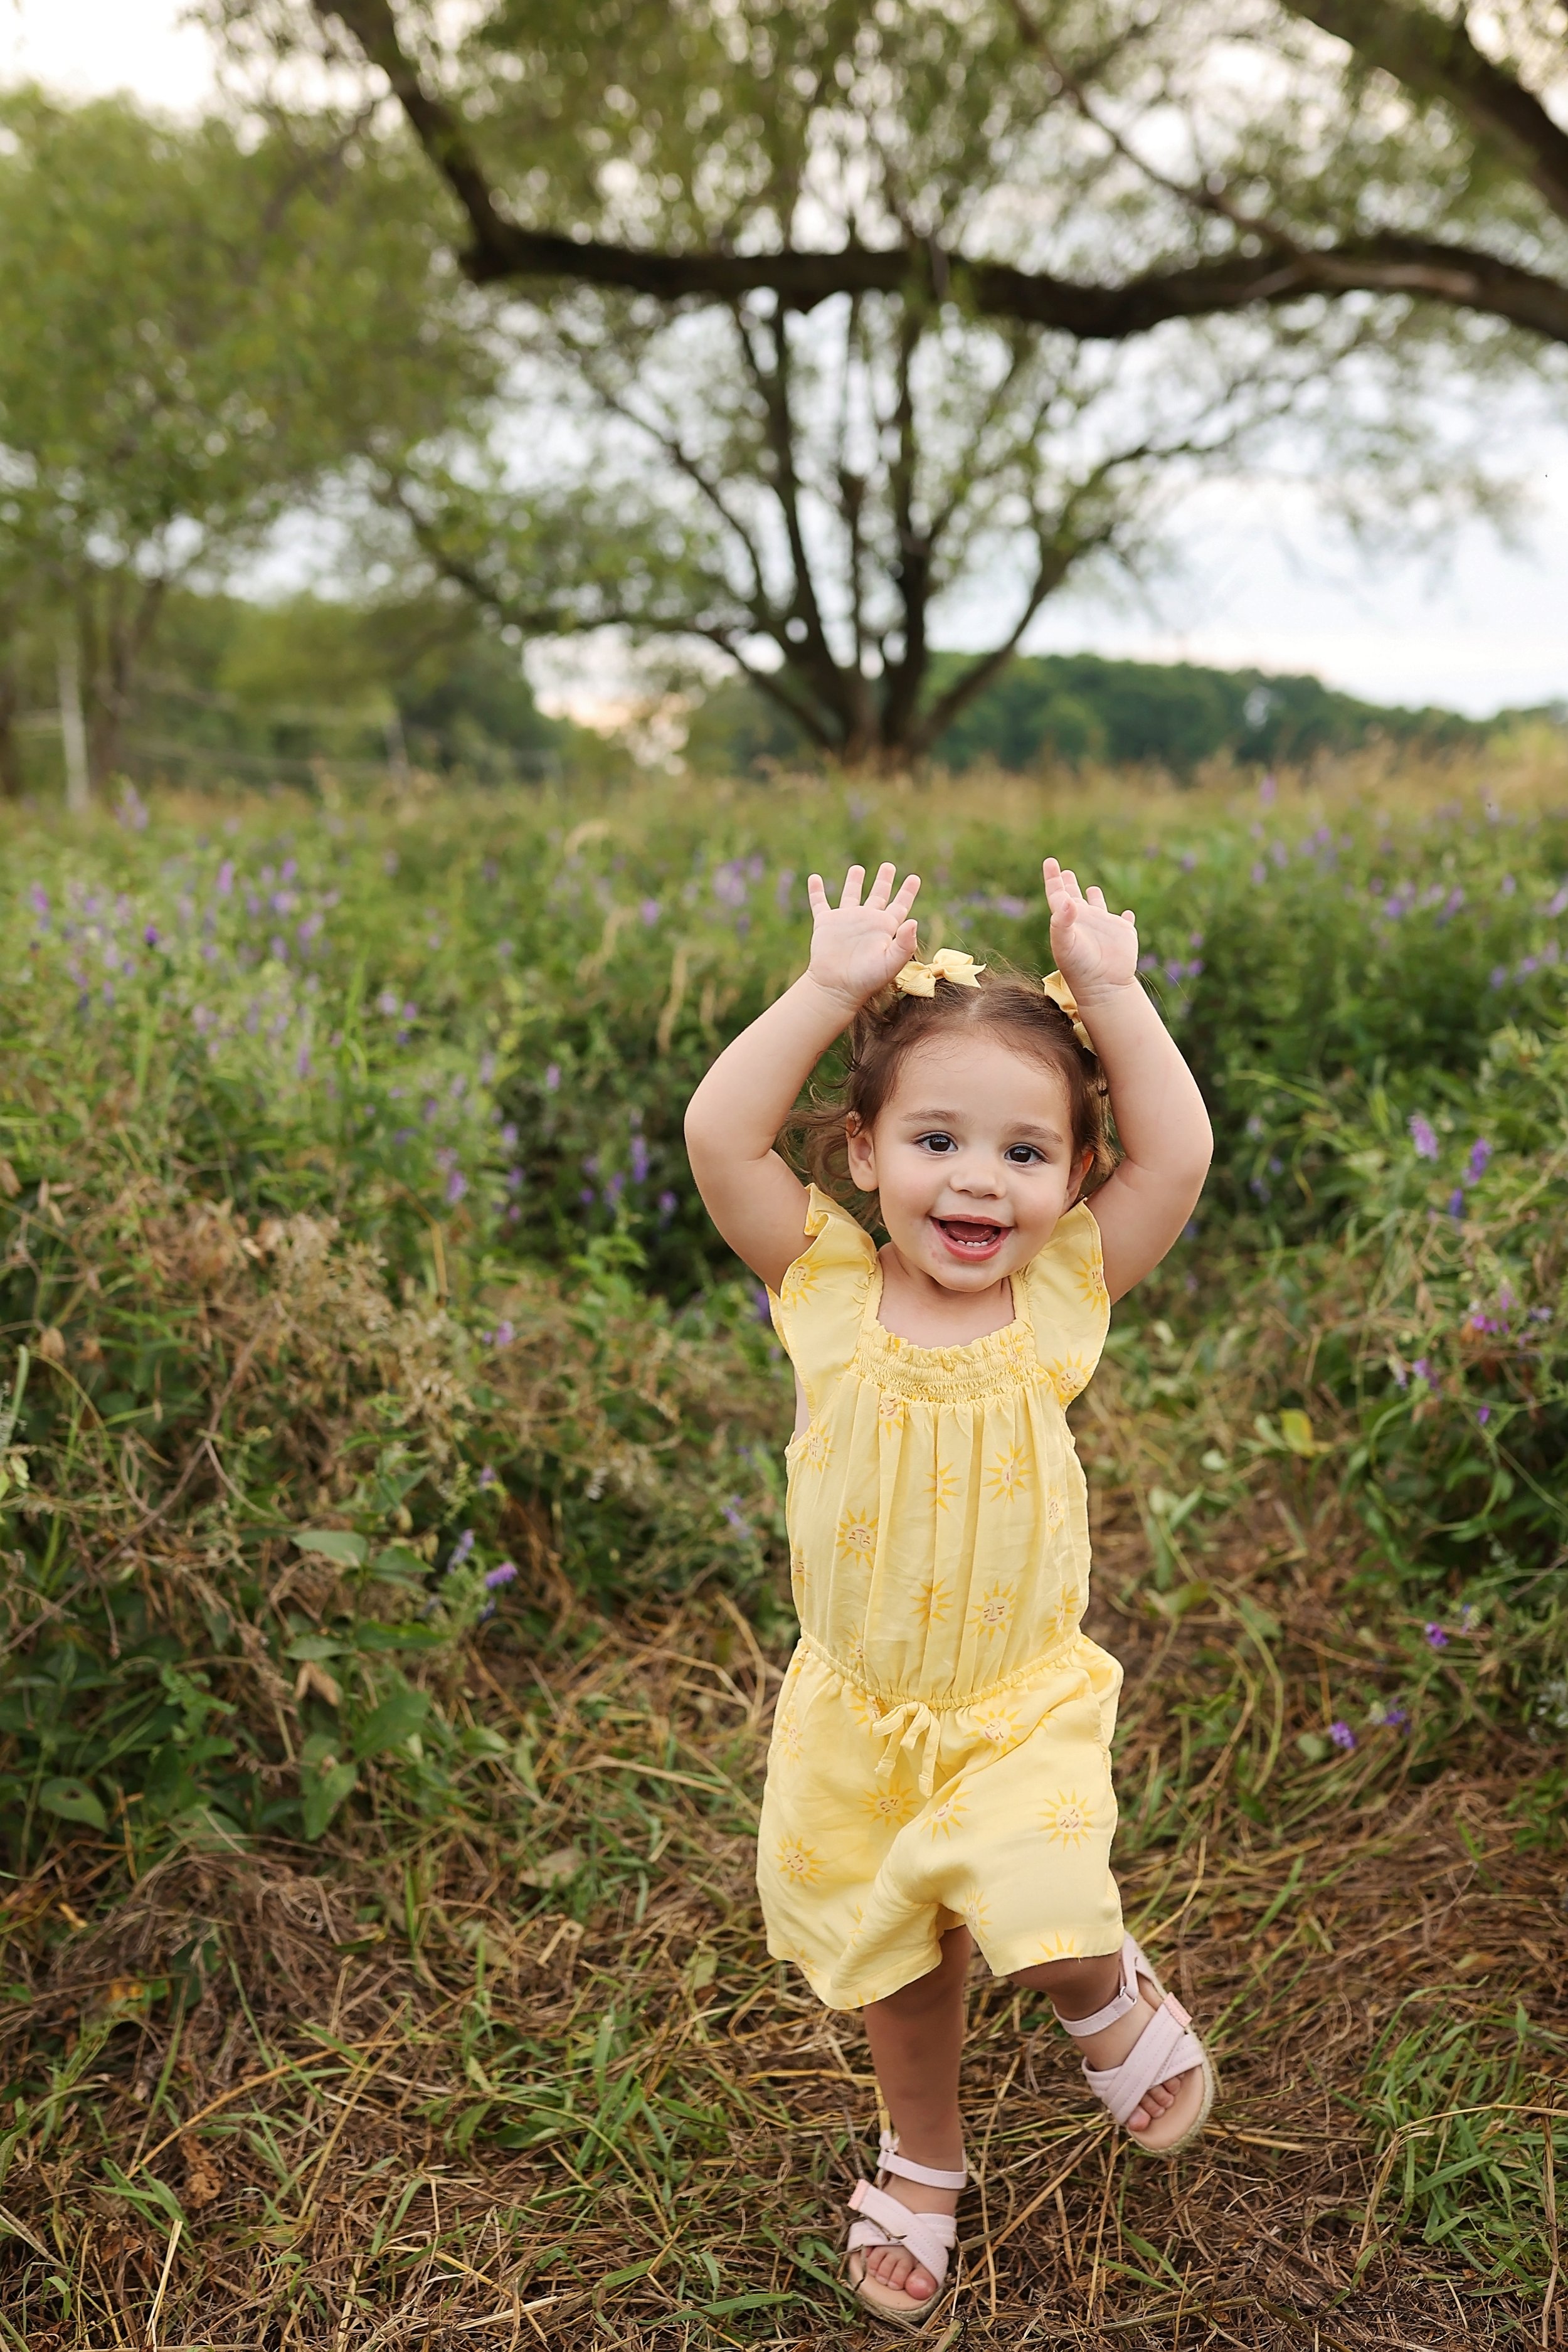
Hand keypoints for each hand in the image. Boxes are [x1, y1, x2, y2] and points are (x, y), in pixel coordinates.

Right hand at [806, 862, 920, 1008]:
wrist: (836, 988)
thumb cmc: (866, 979)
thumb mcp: (891, 962)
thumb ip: (905, 943)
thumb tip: (914, 921)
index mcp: (885, 928)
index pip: (899, 905)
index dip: (907, 892)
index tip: (914, 878)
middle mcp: (867, 921)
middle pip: (878, 895)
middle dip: (884, 880)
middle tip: (889, 866)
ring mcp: (846, 921)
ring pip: (851, 895)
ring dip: (853, 881)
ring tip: (857, 868)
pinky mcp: (826, 923)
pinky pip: (819, 903)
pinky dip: (816, 891)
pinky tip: (813, 878)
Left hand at [1042, 857, 1137, 1001]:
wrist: (1102, 986)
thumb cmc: (1079, 967)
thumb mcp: (1065, 943)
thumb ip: (1062, 922)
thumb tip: (1068, 901)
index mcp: (1068, 920)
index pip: (1057, 894)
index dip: (1053, 878)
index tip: (1050, 862)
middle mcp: (1085, 921)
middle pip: (1074, 897)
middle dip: (1069, 884)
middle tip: (1065, 871)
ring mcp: (1104, 927)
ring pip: (1098, 907)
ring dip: (1095, 897)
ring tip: (1092, 887)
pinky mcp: (1123, 934)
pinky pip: (1125, 922)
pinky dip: (1127, 917)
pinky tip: (1128, 914)